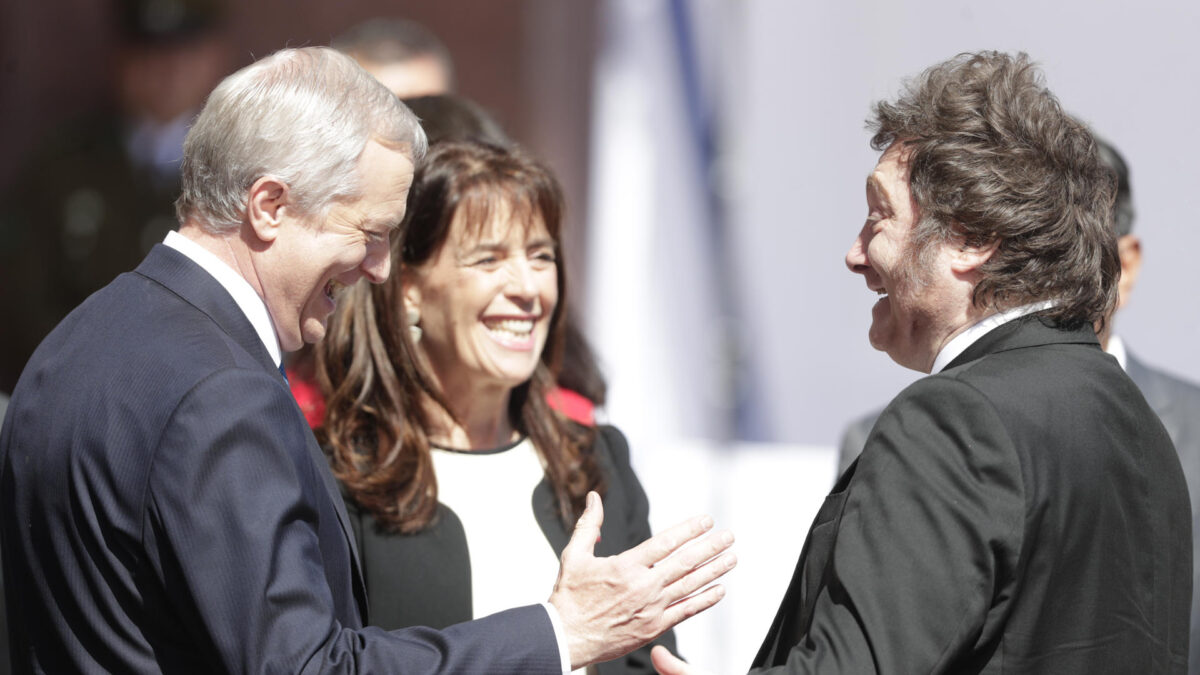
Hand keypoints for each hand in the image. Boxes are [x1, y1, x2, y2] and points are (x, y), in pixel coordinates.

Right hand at [549, 491, 735, 668]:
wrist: (566, 638)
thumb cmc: (570, 599)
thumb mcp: (574, 556)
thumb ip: (589, 525)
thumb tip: (594, 498)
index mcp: (625, 566)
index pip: (665, 542)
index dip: (689, 530)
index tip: (705, 521)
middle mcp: (643, 586)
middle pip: (685, 562)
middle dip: (710, 547)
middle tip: (728, 536)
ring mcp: (652, 608)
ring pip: (690, 585)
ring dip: (714, 570)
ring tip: (731, 558)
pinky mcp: (654, 627)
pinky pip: (686, 611)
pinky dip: (705, 600)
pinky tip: (719, 590)